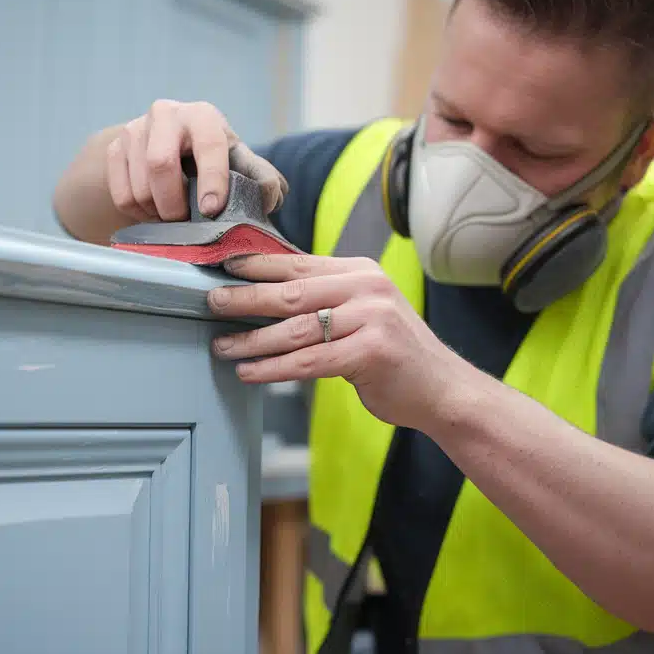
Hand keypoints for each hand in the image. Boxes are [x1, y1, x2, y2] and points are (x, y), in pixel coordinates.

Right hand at [106, 99, 288, 222]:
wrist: (169, 144)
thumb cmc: (213, 157)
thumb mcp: (240, 162)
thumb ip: (262, 179)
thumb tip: (269, 196)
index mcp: (203, 115)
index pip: (207, 144)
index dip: (211, 179)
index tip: (211, 210)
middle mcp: (166, 114)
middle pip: (160, 164)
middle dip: (175, 204)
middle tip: (187, 223)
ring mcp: (134, 129)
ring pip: (139, 186)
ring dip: (157, 213)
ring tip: (173, 217)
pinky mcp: (114, 148)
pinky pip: (121, 195)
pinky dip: (139, 214)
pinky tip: (154, 211)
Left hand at [207, 253, 476, 430]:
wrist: (443, 389)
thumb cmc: (395, 354)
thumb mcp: (363, 312)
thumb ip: (325, 299)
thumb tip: (265, 292)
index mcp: (360, 272)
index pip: (297, 263)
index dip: (255, 264)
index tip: (221, 267)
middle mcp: (366, 288)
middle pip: (290, 291)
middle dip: (245, 296)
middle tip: (210, 301)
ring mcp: (371, 319)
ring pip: (295, 328)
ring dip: (252, 339)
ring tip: (222, 346)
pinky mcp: (370, 352)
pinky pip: (308, 361)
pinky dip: (273, 368)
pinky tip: (249, 372)